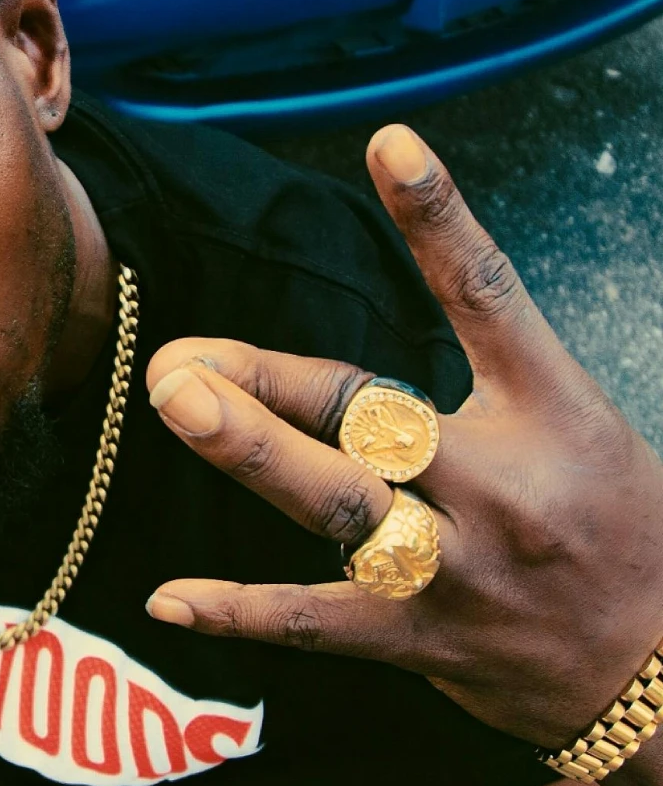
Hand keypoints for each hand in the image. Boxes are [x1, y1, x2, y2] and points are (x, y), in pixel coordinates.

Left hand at [143, 124, 662, 751]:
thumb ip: (493, 367)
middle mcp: (503, 486)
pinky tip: (167, 598)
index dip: (439, 218)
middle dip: (270, 382)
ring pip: (337, 506)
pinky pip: (316, 623)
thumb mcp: (580, 423)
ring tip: (176, 402)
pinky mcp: (425, 641)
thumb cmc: (618, 527)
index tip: (388, 144)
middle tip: (180, 355)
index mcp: (553, 411)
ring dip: (247, 451)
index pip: (488, 296)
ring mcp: (460, 568)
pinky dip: (238, 612)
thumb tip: (391, 302)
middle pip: (371, 415)